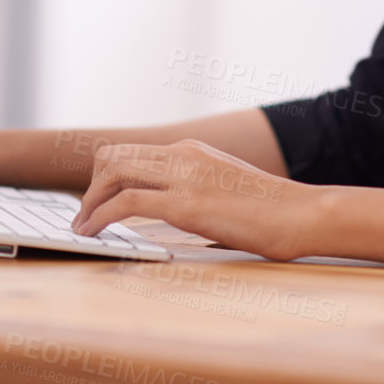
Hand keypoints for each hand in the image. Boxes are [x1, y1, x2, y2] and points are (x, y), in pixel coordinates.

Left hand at [70, 138, 318, 261]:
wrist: (301, 213)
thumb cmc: (271, 211)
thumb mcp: (226, 188)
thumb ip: (198, 190)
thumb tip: (176, 211)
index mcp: (191, 150)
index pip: (131, 152)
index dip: (105, 177)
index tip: (96, 202)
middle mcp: (183, 155)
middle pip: (114, 157)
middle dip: (91, 188)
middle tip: (84, 217)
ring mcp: (184, 176)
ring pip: (113, 173)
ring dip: (89, 202)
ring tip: (82, 227)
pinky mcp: (186, 204)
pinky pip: (127, 203)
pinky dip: (100, 217)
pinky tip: (93, 233)